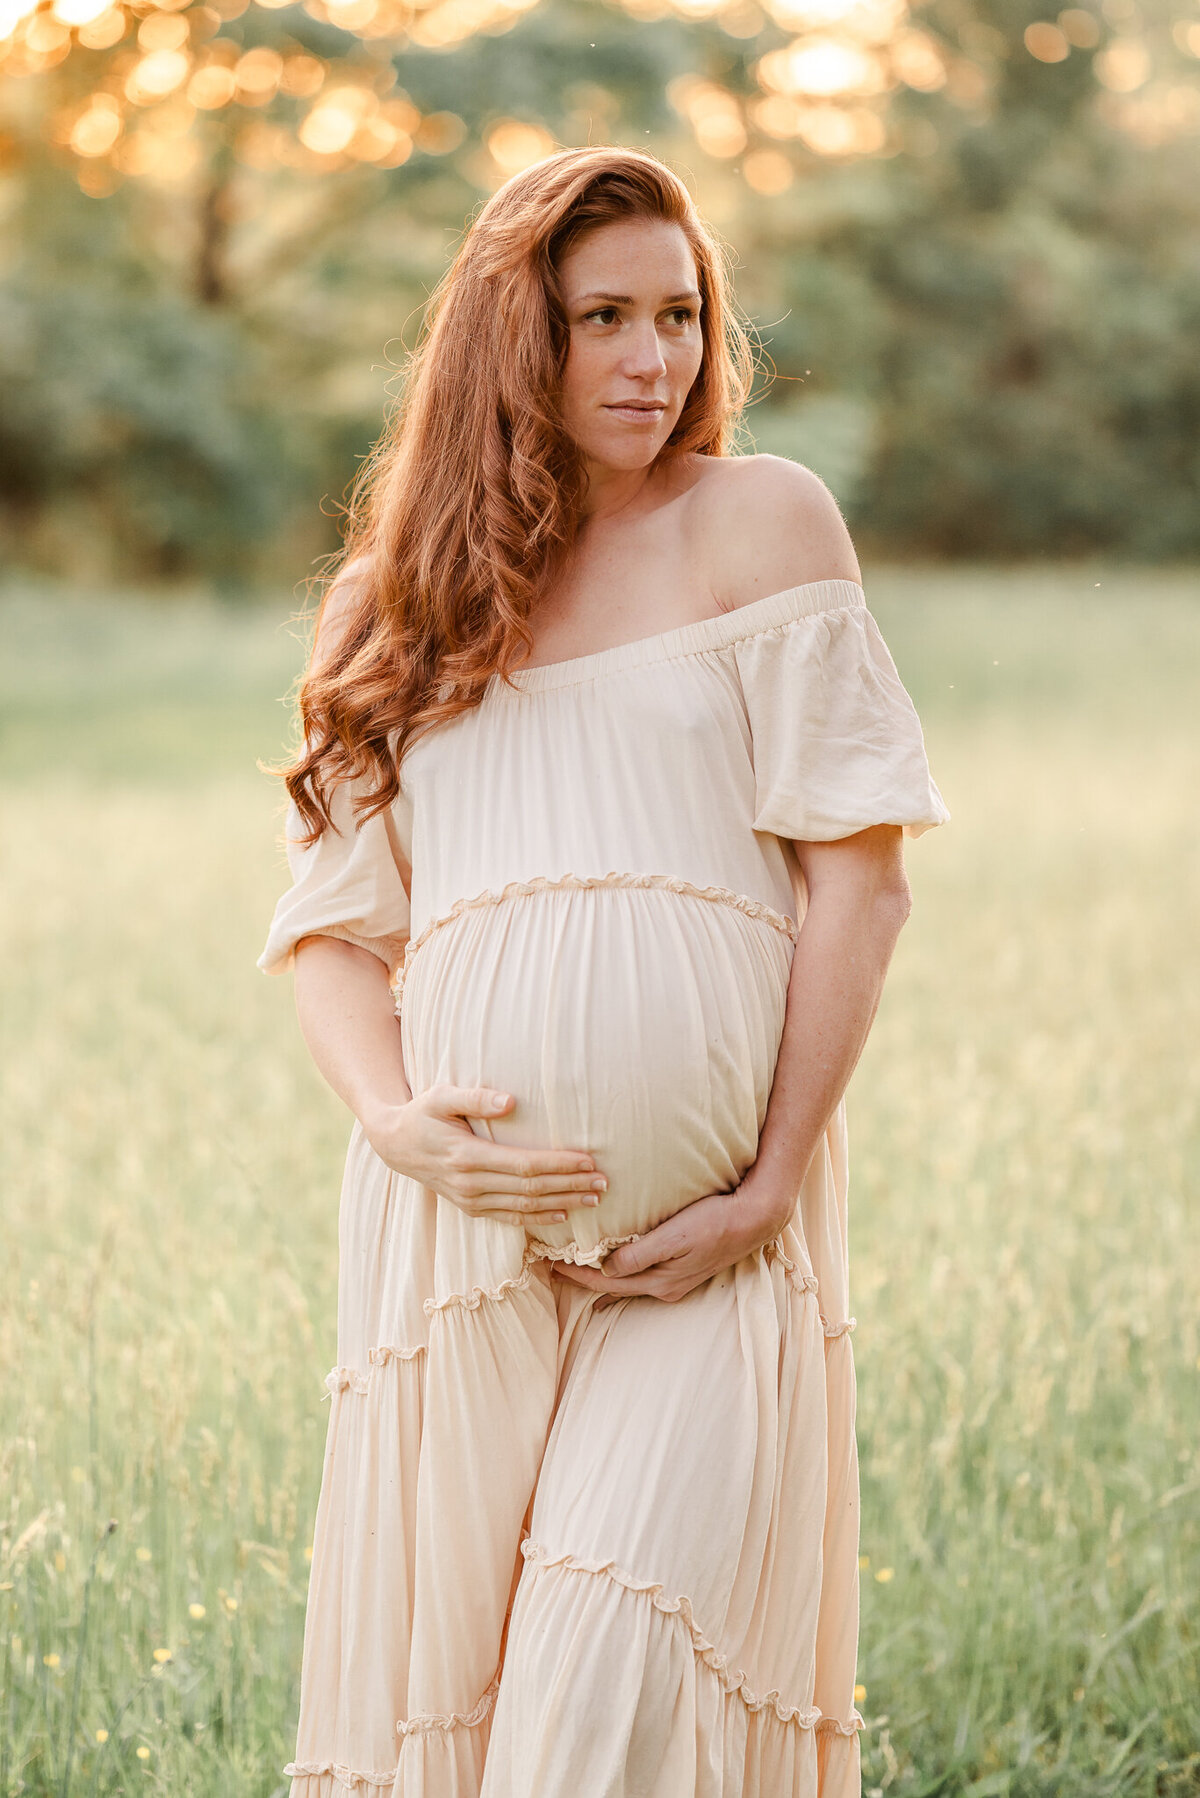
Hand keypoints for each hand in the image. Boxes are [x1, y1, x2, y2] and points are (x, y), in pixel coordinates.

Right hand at [363, 1084, 607, 1227]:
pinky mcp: (471, 1208)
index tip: (588, 1161)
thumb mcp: (441, 1096)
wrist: (394, 1144)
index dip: (558, 1166)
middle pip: (531, 1190)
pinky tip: (563, 1215)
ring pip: (525, 1208)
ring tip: (593, 1199)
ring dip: (562, 1204)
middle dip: (570, 1187)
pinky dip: (539, 1219)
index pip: (524, 1166)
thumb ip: (475, 1097)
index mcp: (467, 1157)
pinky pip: (510, 1218)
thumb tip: (511, 1101)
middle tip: (603, 1183)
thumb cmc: (422, 1113)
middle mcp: (471, 1185)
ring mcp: (470, 1201)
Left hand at [554, 1178, 790, 1304]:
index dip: (577, 1276)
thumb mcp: (674, 1237)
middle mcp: (666, 1288)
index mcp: (660, 1282)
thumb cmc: (714, 1222)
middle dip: (583, 1279)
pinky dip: (622, 1275)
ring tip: (576, 1272)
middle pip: (614, 1287)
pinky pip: (643, 1277)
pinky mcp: (684, 1270)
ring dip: (601, 1278)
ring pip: (628, 1284)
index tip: (550, 1266)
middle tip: (552, 1269)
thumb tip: (605, 1269)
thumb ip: (639, 1255)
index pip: (607, 1282)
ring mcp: (676, 1281)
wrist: (754, 1220)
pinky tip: (617, 1273)